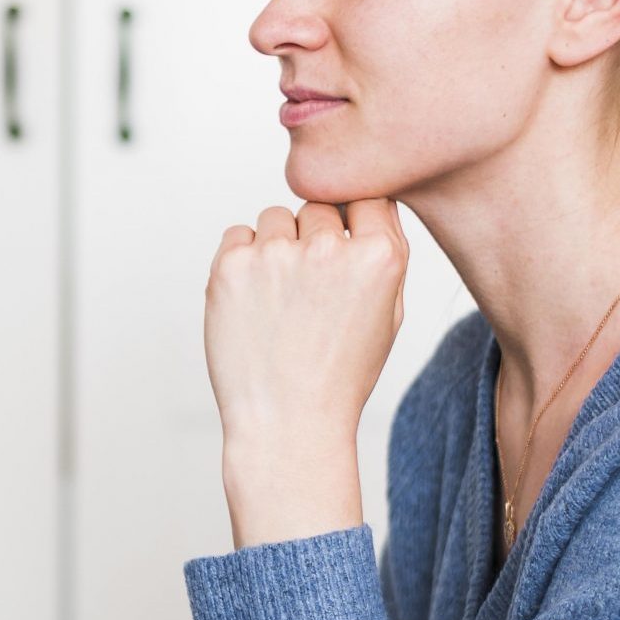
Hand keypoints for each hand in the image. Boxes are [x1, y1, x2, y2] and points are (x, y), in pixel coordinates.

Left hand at [204, 199, 408, 546]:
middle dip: (314, 239)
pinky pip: (238, 235)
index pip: (367, 196)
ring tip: (280, 303)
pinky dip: (243, 260)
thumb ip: (383, 252)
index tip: (344, 246)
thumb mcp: (388, 316)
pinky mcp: (231, 265)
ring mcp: (276, 254)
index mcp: (380, 257)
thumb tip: (366, 200)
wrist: (287, 424)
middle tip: (309, 293)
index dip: (353, 220)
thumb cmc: (339, 375)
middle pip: (319, 207)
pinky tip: (254, 302)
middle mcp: (329, 248)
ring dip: (277, 247)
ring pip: (276, 219)